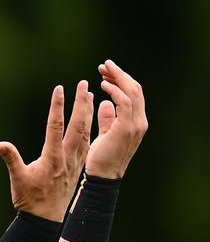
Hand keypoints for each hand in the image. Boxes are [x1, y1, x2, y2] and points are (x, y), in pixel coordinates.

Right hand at [0, 80, 93, 221]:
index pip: (55, 126)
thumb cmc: (29, 200)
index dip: (57, 107)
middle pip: (77, 125)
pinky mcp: (78, 166)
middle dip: (80, 103)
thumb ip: (11, 159)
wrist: (45, 220)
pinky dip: (90, 127)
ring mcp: (75, 162)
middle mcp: (67, 157)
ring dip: (88, 112)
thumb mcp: (17, 179)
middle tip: (83, 84)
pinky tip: (90, 119)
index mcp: (52, 158)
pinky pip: (87, 142)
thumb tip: (0, 144)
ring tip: (89, 94)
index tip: (59, 89)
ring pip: (85, 132)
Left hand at [85, 60, 147, 178]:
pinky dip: (114, 91)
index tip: (106, 72)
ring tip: (103, 70)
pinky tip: (103, 85)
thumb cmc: (101, 159)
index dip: (121, 80)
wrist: (102, 177)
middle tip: (105, 64)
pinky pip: (124, 102)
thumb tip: (104, 103)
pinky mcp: (126, 128)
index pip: (134, 95)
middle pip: (135, 89)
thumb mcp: (105, 134)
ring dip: (117, 78)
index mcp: (136, 123)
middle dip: (120, 74)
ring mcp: (135, 125)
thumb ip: (107, 118)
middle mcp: (140, 122)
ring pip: (132, 92)